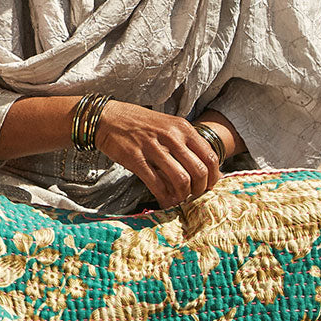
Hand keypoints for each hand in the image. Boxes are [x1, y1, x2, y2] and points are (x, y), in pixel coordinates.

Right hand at [91, 101, 220, 208]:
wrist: (107, 118)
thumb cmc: (138, 123)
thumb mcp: (167, 125)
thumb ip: (185, 143)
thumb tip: (202, 168)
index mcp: (182, 128)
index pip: (210, 156)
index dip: (213, 176)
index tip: (209, 186)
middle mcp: (171, 136)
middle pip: (199, 170)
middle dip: (200, 189)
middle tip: (194, 196)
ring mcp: (153, 147)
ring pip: (181, 179)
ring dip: (183, 195)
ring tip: (179, 200)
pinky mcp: (135, 159)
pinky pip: (156, 184)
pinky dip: (164, 198)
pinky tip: (164, 202)